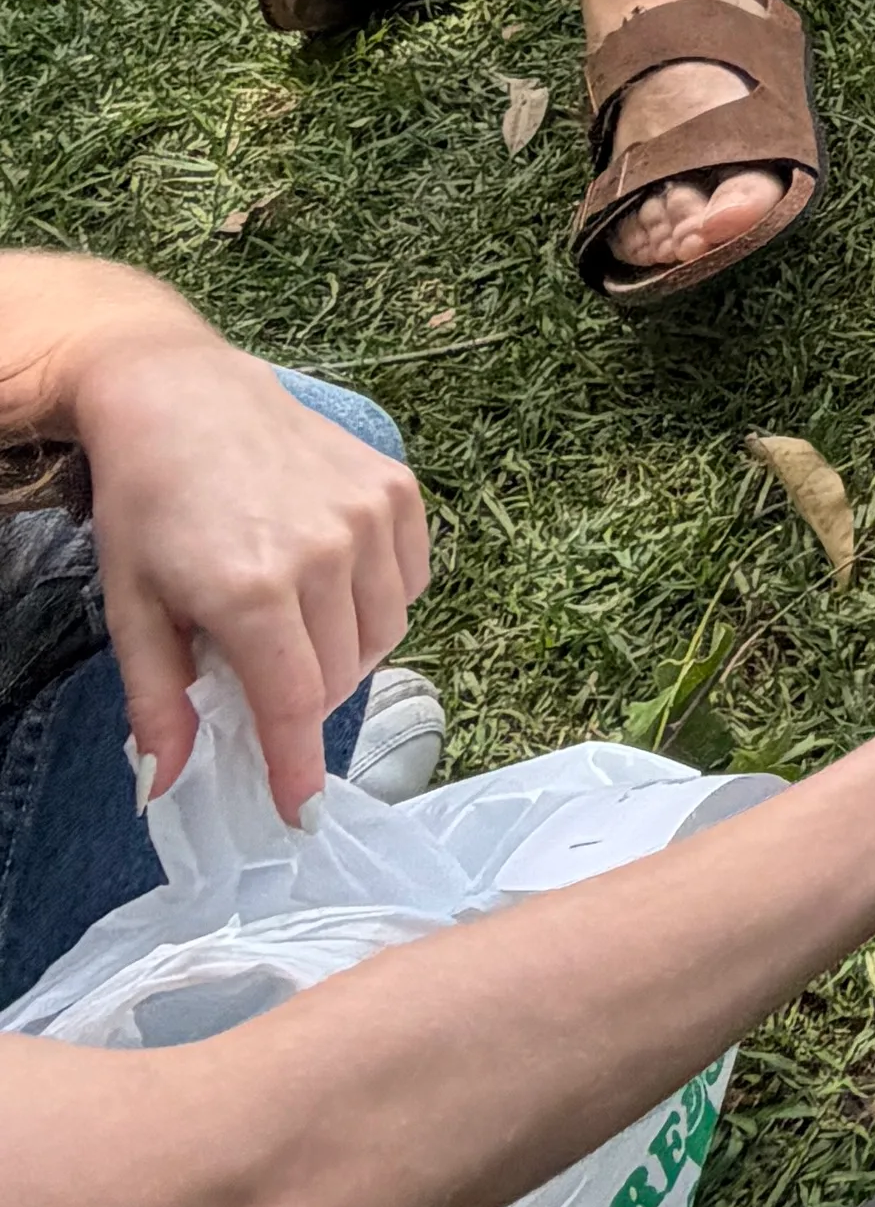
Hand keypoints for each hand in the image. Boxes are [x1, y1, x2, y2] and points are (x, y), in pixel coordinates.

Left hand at [74, 308, 429, 820]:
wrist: (180, 392)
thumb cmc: (146, 501)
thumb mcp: (131, 606)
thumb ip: (157, 699)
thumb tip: (164, 786)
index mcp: (249, 589)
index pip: (294, 705)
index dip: (299, 768)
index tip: (303, 814)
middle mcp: (321, 553)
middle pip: (339, 676)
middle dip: (304, 699)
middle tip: (261, 678)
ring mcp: (367, 516)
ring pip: (383, 633)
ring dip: (345, 653)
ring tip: (296, 630)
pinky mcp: (395, 488)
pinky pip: (412, 581)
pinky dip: (380, 603)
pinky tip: (335, 587)